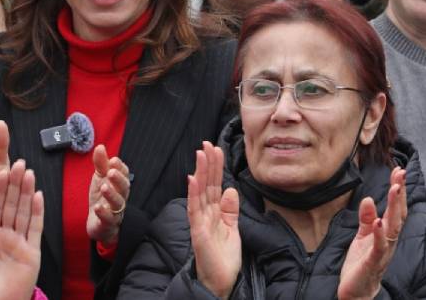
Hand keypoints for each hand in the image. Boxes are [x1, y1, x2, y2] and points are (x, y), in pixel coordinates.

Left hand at [0, 159, 44, 299]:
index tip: (1, 170)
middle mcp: (8, 237)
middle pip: (13, 206)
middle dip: (15, 185)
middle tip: (19, 162)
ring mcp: (21, 244)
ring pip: (24, 212)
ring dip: (27, 192)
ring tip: (29, 172)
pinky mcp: (32, 253)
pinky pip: (35, 229)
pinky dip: (37, 212)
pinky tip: (38, 195)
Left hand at [85, 144, 129, 246]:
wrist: (98, 224)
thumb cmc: (101, 198)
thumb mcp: (99, 179)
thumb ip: (101, 164)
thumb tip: (100, 146)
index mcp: (119, 185)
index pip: (124, 174)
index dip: (120, 168)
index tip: (113, 161)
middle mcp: (120, 197)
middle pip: (124, 188)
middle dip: (119, 179)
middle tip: (111, 172)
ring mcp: (115, 211)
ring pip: (118, 203)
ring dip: (111, 195)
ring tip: (104, 187)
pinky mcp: (108, 224)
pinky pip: (108, 219)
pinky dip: (103, 213)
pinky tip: (98, 207)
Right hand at [187, 142, 240, 299]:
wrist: (220, 282)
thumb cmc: (224, 258)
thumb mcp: (233, 229)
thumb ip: (231, 210)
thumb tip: (231, 189)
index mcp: (215, 212)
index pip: (215, 185)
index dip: (216, 167)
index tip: (216, 149)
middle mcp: (205, 213)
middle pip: (207, 184)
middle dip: (207, 163)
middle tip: (207, 143)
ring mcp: (200, 221)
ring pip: (200, 192)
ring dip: (200, 172)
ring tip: (200, 153)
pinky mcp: (198, 231)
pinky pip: (194, 209)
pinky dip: (193, 194)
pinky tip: (192, 179)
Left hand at [337, 166, 406, 299]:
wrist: (356, 291)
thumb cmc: (361, 263)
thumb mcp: (362, 236)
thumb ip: (367, 219)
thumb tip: (368, 200)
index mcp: (386, 233)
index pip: (395, 208)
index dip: (398, 190)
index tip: (399, 171)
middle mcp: (389, 240)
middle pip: (398, 213)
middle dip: (400, 193)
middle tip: (401, 174)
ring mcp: (383, 250)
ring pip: (393, 226)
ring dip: (394, 207)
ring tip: (395, 189)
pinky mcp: (373, 261)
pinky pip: (379, 246)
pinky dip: (380, 233)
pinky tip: (379, 220)